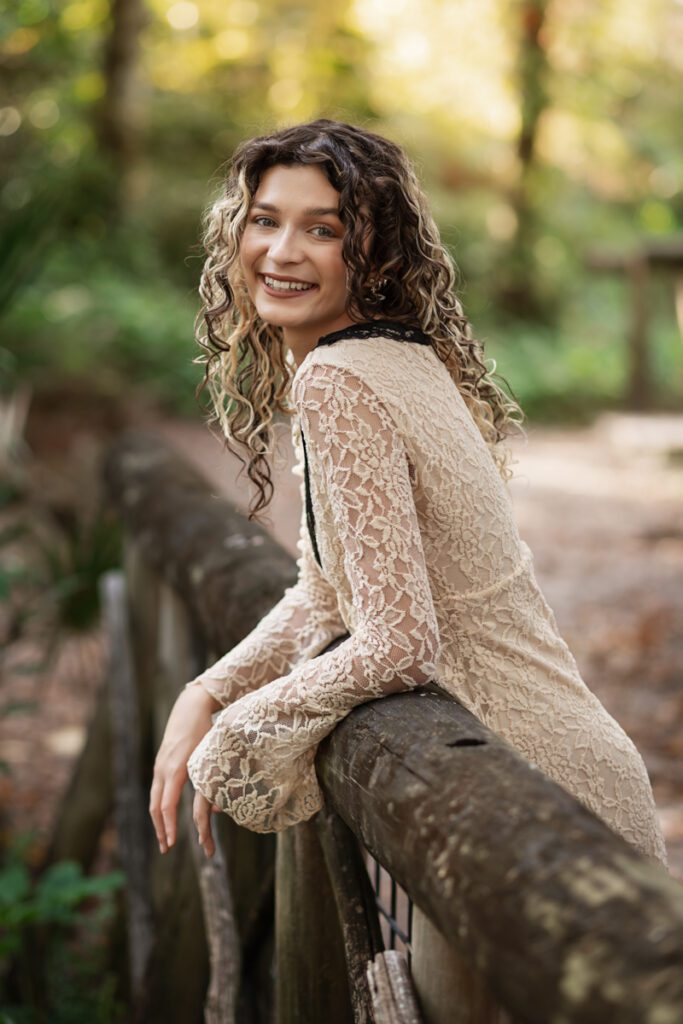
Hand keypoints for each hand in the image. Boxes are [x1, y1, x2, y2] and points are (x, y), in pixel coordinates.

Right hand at [149, 684, 220, 853]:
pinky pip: (157, 790)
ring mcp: (160, 765)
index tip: (172, 843)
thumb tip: (219, 810)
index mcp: (176, 768)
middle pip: (157, 807)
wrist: (190, 706)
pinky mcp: (161, 763)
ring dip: (158, 821)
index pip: (167, 805)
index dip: (169, 826)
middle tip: (166, 849)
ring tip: (164, 838)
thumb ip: (213, 780)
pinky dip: (159, 807)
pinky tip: (165, 816)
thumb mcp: (211, 754)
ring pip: (155, 799)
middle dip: (161, 829)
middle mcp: (164, 769)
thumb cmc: (205, 729)